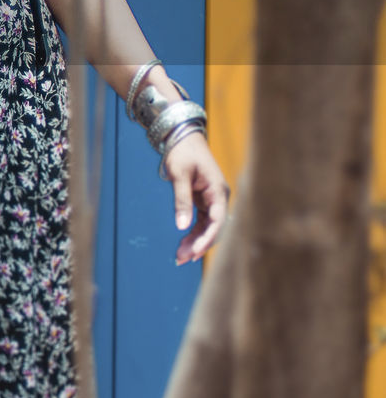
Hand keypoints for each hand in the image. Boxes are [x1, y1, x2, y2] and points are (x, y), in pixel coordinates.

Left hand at [161, 131, 229, 265]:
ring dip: (194, 242)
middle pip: (213, 228)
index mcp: (218, 190)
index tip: (195, 252)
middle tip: (181, 259)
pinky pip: (201, 222)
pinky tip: (182, 246)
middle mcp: (219, 198)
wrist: (182, 137)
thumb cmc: (182, 152)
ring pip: (206, 228)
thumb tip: (181, 226)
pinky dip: (192, 233)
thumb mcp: (179, 175)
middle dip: (199, 245)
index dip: (208, 238)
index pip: (218, 220)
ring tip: (179, 258)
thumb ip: (181, 200)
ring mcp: (212, 200)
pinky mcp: (204, 202)